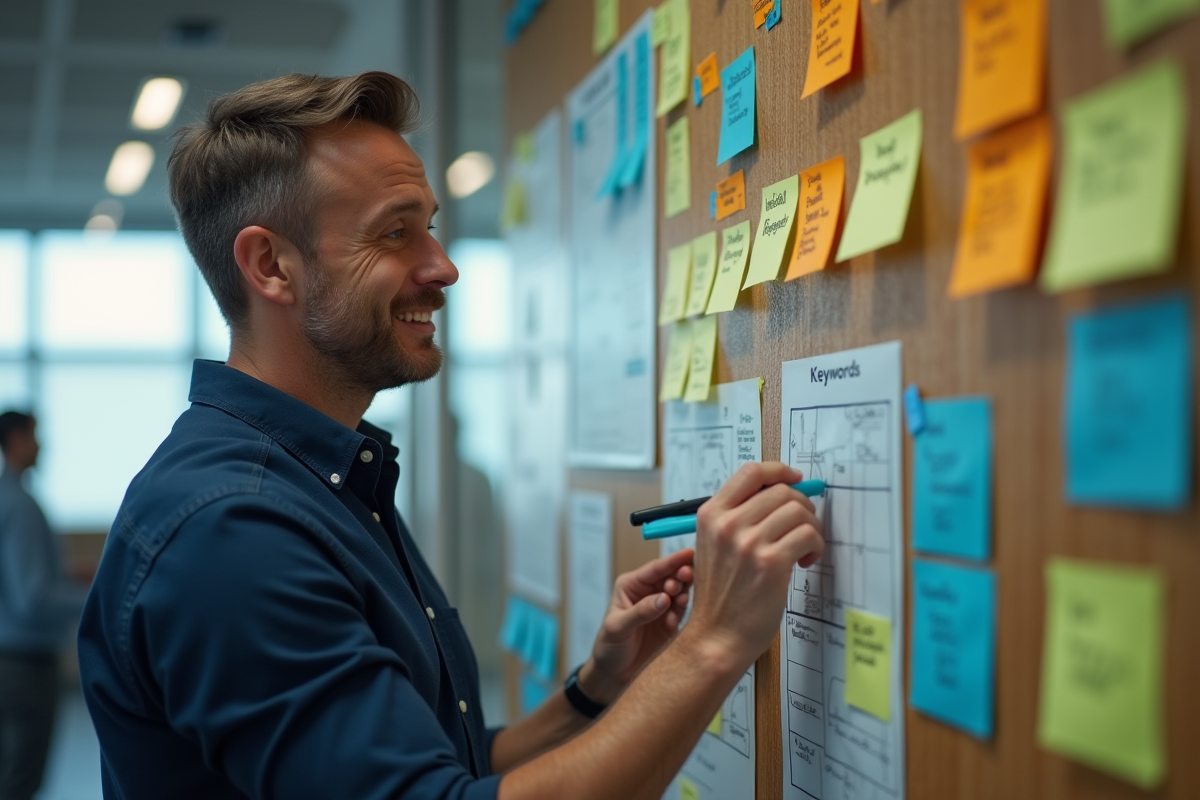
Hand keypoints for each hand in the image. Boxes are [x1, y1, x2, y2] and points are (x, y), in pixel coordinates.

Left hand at [579, 548, 694, 703]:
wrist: (613, 675)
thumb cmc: (608, 647)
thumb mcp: (617, 628)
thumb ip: (639, 612)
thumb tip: (663, 599)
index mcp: (632, 585)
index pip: (656, 568)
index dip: (673, 560)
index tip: (690, 553)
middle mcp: (648, 592)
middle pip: (672, 576)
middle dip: (681, 574)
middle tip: (687, 576)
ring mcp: (662, 607)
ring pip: (680, 592)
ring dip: (684, 593)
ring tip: (681, 598)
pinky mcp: (671, 623)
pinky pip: (682, 612)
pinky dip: (682, 612)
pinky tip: (674, 620)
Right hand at [684, 462, 823, 671]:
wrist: (717, 636)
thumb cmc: (720, 596)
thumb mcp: (714, 545)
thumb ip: (738, 517)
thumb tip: (781, 493)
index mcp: (711, 515)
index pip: (751, 472)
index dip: (779, 470)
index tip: (795, 477)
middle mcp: (727, 524)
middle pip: (781, 490)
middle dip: (801, 505)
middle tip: (804, 526)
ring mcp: (749, 543)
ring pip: (799, 510)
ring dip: (811, 527)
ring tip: (804, 548)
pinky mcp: (771, 563)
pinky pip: (808, 535)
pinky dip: (815, 546)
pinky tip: (804, 562)